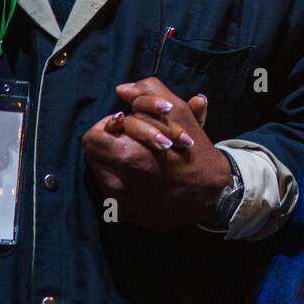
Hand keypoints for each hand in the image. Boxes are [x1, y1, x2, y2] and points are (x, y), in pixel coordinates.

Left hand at [80, 77, 229, 229]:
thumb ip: (148, 93)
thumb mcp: (178, 113)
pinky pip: (105, 190)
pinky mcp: (123, 214)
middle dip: (107, 140)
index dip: (110, 124)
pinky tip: (134, 174)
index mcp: (130, 157)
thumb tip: (122, 89)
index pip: (95, 135)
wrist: (211, 194)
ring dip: (109, 159)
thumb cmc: (193, 150)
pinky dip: (116, 177)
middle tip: (127, 138)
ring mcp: (120, 202)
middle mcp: (120, 184)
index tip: (127, 124)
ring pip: (97, 171)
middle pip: (91, 153)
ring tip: (131, 155)